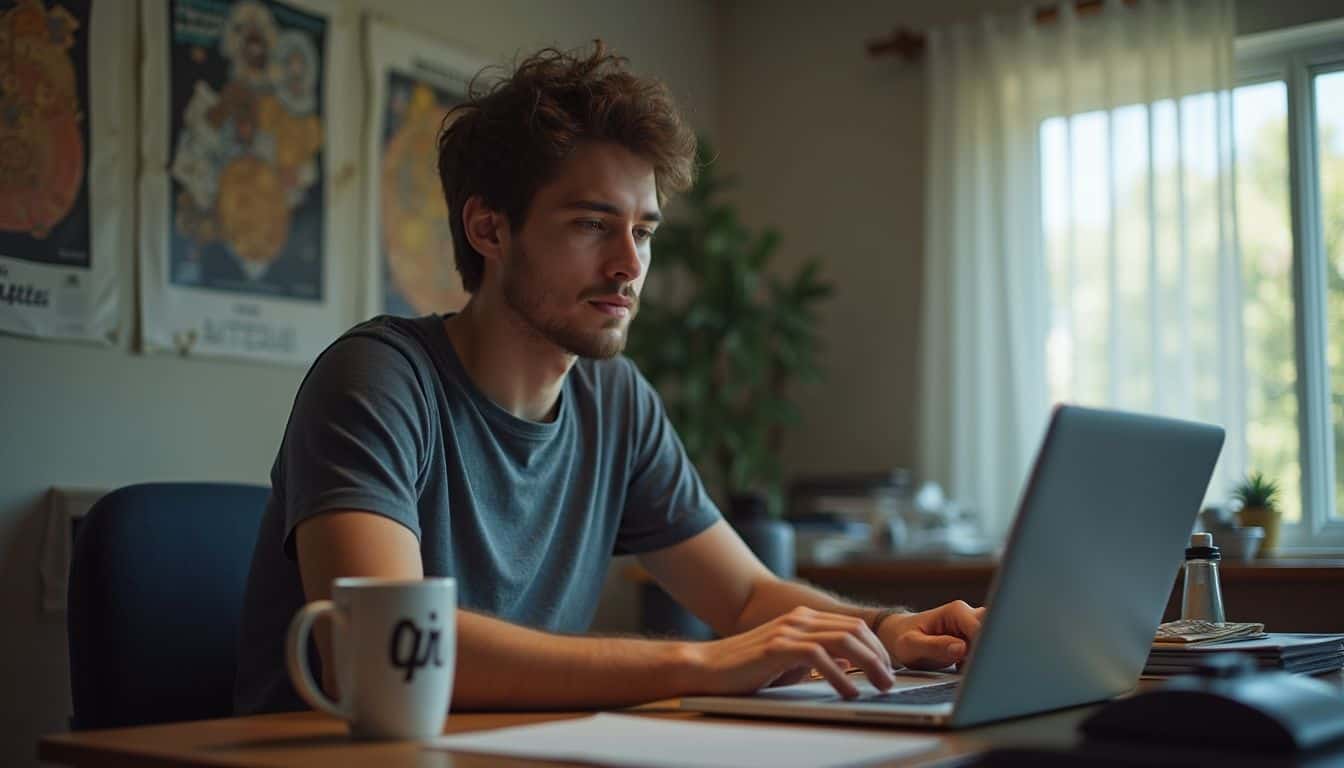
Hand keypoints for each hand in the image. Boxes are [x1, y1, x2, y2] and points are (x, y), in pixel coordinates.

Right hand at [682, 607, 896, 698]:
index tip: (887, 668)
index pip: (851, 626)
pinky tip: (848, 692)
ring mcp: (787, 631)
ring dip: (868, 664)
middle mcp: (798, 619)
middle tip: (890, 680)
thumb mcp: (790, 661)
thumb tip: (849, 663)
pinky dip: (839, 676)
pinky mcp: (776, 648)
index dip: (875, 647)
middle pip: (853, 630)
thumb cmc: (748, 667)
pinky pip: (818, 657)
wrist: (708, 667)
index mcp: (803, 619)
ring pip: (842, 640)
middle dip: (878, 656)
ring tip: (879, 686)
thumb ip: (818, 657)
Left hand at [878, 600, 985, 668]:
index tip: (977, 664)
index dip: (984, 648)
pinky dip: (981, 663)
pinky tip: (963, 669)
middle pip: (995, 630)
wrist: (900, 638)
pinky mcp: (975, 640)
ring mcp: (974, 627)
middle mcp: (969, 615)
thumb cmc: (903, 639)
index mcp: (956, 611)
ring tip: (963, 668)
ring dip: (985, 658)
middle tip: (973, 668)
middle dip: (990, 650)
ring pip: (994, 641)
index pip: (982, 629)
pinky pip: (988, 650)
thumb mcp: (911, 645)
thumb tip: (961, 649)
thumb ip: (934, 646)